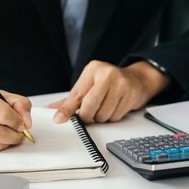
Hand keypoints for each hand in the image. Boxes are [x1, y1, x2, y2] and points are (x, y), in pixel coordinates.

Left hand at [48, 60, 168, 123]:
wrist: (137, 79)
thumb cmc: (109, 82)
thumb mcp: (89, 85)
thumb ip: (71, 99)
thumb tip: (52, 110)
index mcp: (93, 69)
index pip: (76, 94)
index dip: (67, 109)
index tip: (59, 119)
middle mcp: (107, 74)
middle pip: (89, 105)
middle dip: (86, 116)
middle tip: (87, 116)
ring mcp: (121, 84)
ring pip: (103, 114)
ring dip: (101, 117)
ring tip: (104, 107)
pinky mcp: (131, 95)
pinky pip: (115, 117)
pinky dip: (112, 117)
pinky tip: (114, 107)